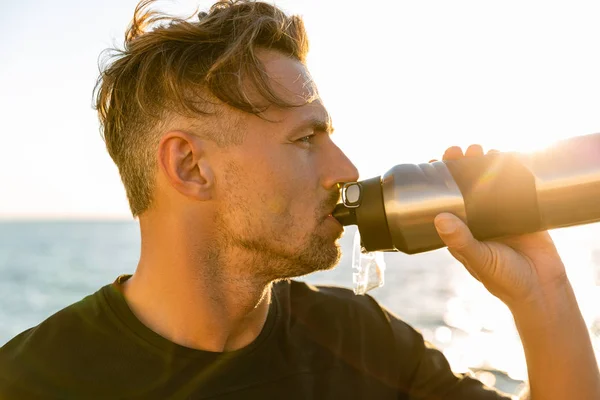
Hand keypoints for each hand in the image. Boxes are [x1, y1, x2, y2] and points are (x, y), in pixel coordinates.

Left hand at [431, 144, 567, 308]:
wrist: (543, 288)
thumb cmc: (505, 280)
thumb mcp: (479, 259)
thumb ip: (461, 241)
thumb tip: (439, 218)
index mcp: (460, 231)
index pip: (444, 201)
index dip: (438, 183)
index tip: (433, 163)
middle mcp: (477, 220)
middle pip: (464, 187)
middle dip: (459, 166)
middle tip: (457, 150)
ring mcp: (499, 215)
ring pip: (487, 183)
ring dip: (481, 164)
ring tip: (478, 149)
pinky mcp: (521, 212)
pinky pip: (512, 187)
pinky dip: (508, 171)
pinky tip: (504, 155)